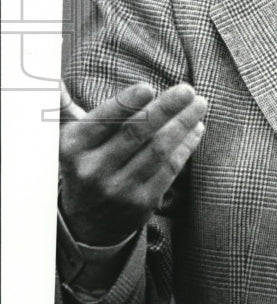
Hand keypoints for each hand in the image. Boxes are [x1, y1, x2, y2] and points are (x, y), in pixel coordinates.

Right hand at [59, 81, 206, 245]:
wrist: (86, 224)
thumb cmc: (83, 165)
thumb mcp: (68, 140)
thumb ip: (63, 107)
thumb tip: (50, 79)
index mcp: (73, 149)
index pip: (103, 122)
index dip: (126, 104)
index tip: (147, 87)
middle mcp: (93, 170)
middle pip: (136, 133)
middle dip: (166, 109)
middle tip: (188, 90)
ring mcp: (119, 189)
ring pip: (158, 150)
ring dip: (183, 124)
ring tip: (199, 104)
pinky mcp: (142, 203)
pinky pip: (169, 169)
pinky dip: (186, 146)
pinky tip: (196, 128)